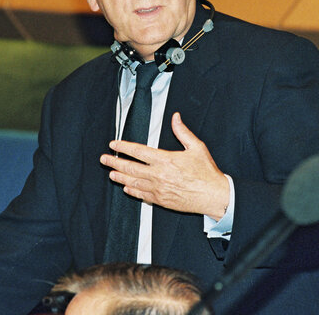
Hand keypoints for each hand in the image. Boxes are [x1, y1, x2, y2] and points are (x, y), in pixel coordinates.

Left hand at [100, 112, 229, 219]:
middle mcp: (159, 175)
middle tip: (104, 159)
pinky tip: (127, 188)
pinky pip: (142, 195)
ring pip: (134, 182)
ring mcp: (159, 190)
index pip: (138, 152)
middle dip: (115, 162)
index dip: (124, 147)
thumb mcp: (197, 147)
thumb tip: (175, 117)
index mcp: (166, 160)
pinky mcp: (162, 201)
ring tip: (111, 173)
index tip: (113, 144)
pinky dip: (133, 191)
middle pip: (131, 168)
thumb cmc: (207, 172)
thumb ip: (183, 132)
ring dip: (121, 177)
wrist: (214, 196)